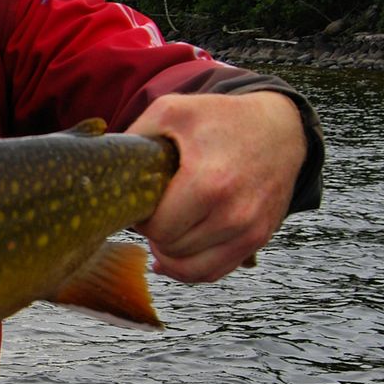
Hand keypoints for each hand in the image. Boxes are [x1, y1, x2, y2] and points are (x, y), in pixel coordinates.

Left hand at [126, 91, 305, 282]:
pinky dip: (189, 270)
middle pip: (172, 249)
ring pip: (191, 269)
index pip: (158, 229)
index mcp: (208, 182)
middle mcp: (234, 213)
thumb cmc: (219, 118)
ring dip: (170, 253)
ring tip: (163, 231)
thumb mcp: (172, 111)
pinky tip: (171, 256)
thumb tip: (104, 167)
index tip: (144, 201)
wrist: (279, 128)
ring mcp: (250, 230)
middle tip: (154, 211)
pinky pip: (214, 272)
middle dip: (156, 234)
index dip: (142, 219)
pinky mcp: (258, 239)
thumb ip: (135, 136)